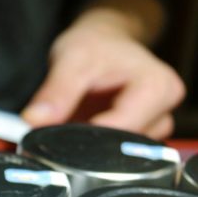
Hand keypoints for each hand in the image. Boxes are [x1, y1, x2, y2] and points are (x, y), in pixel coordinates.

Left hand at [21, 6, 184, 139]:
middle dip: (89, 143)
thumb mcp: (71, 59)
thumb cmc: (95, 46)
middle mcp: (164, 111)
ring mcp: (154, 127)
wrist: (105, 41)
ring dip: (92, 145)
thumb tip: (33, 121)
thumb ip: (55, 92)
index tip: (58, 133)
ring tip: (77, 120)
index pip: (122, 129)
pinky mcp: (139, 137)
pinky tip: (84, 128)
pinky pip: (116, 154)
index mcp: (159, 88)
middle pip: (123, 146)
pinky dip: (96, 146)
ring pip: (120, 155)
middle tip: (64, 126)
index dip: (87, 136)